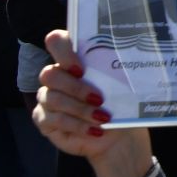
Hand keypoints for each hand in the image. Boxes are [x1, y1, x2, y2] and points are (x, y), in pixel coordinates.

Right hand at [32, 31, 151, 176]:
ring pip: (52, 98)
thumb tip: (131, 53)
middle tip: (99, 98)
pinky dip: (76, 125)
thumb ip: (114, 68)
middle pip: (50, 74)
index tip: (80, 68)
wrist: (118, 134)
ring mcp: (47, 97)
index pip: (57, 42)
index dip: (63, 51)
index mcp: (74, 59)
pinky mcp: (44, 119)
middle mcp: (56, 76)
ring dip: (80, 109)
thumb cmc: (119, 102)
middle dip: (75, 88)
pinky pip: (53, 120)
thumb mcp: (121, 83)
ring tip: (102, 117)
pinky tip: (94, 130)